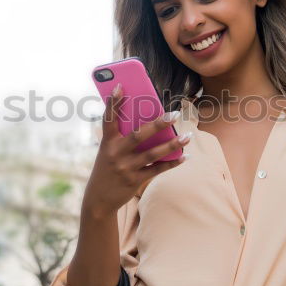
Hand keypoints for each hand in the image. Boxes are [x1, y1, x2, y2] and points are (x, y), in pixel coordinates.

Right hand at [83, 83, 189, 215]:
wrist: (98, 199)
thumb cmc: (107, 168)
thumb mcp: (108, 151)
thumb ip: (124, 138)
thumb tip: (152, 123)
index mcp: (107, 142)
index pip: (109, 119)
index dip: (113, 102)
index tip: (121, 86)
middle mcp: (115, 153)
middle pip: (139, 135)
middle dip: (158, 124)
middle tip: (175, 114)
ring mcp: (125, 168)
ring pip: (152, 153)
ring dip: (172, 144)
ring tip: (188, 136)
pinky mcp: (134, 181)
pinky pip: (157, 169)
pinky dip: (172, 162)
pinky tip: (185, 156)